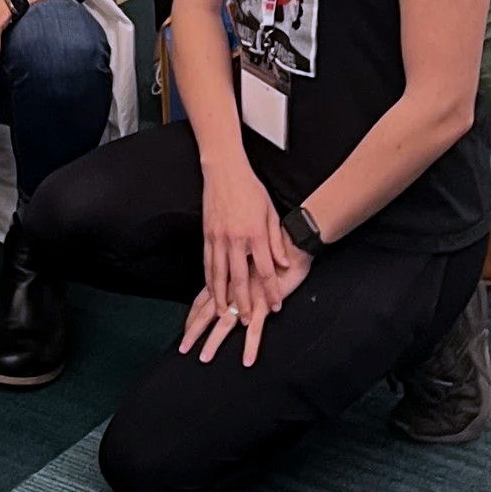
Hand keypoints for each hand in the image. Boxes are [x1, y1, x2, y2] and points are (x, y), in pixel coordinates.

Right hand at [186, 161, 292, 362]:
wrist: (225, 171)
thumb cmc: (251, 190)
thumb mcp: (271, 213)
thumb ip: (276, 241)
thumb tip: (283, 263)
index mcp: (255, 234)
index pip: (265, 270)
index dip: (270, 291)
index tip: (275, 306)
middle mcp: (236, 239)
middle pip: (240, 279)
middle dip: (244, 302)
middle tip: (247, 320)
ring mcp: (218, 238)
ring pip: (219, 275)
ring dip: (222, 297)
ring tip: (225, 314)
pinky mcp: (207, 235)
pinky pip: (207, 263)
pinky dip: (209, 281)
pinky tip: (211, 292)